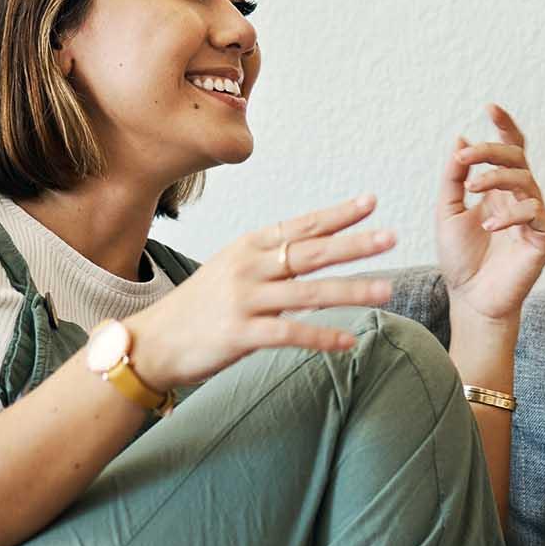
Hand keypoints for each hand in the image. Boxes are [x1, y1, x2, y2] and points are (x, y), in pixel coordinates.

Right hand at [128, 196, 397, 389]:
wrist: (153, 341)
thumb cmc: (199, 308)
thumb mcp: (232, 271)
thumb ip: (273, 263)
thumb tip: (319, 259)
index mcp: (249, 247)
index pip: (301, 226)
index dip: (337, 214)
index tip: (371, 202)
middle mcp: (248, 267)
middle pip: (310, 252)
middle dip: (354, 244)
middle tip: (391, 237)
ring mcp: (244, 299)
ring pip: (308, 292)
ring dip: (351, 292)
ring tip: (386, 291)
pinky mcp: (241, 333)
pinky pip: (290, 333)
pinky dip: (322, 337)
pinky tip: (349, 343)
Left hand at [437, 104, 544, 326]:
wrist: (470, 299)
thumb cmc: (461, 259)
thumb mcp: (447, 211)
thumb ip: (454, 177)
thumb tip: (461, 139)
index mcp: (499, 189)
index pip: (509, 149)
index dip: (504, 126)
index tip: (490, 107)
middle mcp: (520, 198)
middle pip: (518, 157)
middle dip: (492, 150)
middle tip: (466, 156)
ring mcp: (535, 217)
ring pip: (525, 180)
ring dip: (497, 176)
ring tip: (472, 188)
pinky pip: (534, 212)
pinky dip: (510, 214)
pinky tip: (488, 226)